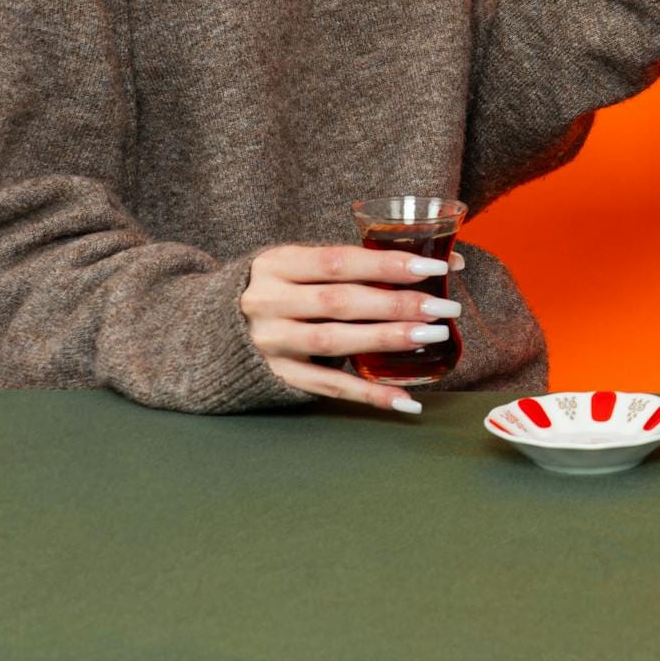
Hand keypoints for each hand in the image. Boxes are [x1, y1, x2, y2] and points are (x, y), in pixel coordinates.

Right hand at [242, 243, 467, 413]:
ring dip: (386, 340)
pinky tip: (405, 399)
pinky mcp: (278, 375)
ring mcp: (270, 342)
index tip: (432, 266)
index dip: (385, 263)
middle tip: (444, 307)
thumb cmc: (281, 286)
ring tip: (431, 336)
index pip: (337, 261)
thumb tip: (445, 261)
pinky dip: (368, 394)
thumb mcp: (302, 264)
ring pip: (333, 342)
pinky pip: (327, 386)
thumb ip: (359, 263)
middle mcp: (268, 302)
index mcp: (277, 264)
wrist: (214, 326)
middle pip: (339, 302)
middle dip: (396, 304)